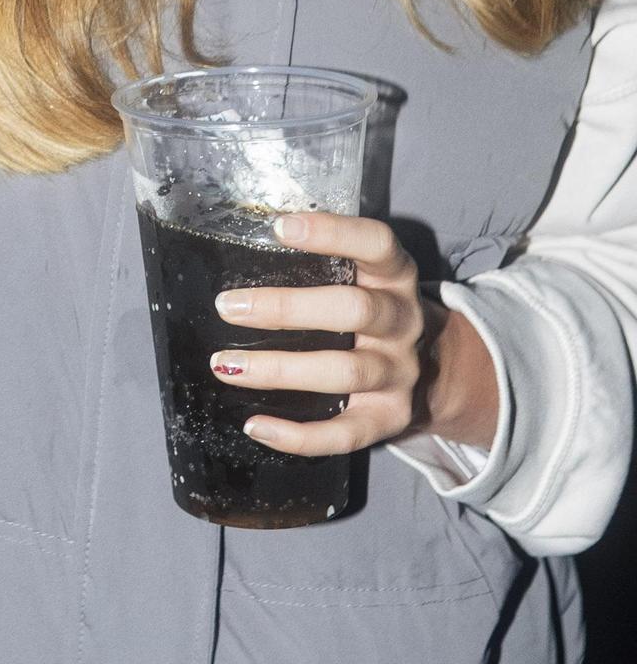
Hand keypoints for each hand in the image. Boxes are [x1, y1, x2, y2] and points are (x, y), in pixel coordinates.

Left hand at [208, 211, 495, 457]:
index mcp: (396, 276)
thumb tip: (236, 253)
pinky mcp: (390, 419)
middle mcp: (404, 322)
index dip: (333, 232)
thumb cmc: (373, 312)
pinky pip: (345, 434)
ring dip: (279, 369)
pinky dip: (298, 435)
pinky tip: (256, 426)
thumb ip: (325, 265)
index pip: (376, 244)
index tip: (280, 227)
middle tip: (227, 306)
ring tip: (225, 365)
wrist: (437, 370)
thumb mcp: (368, 278)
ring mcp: (400, 373)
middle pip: (354, 310)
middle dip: (287, 308)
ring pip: (345, 371)